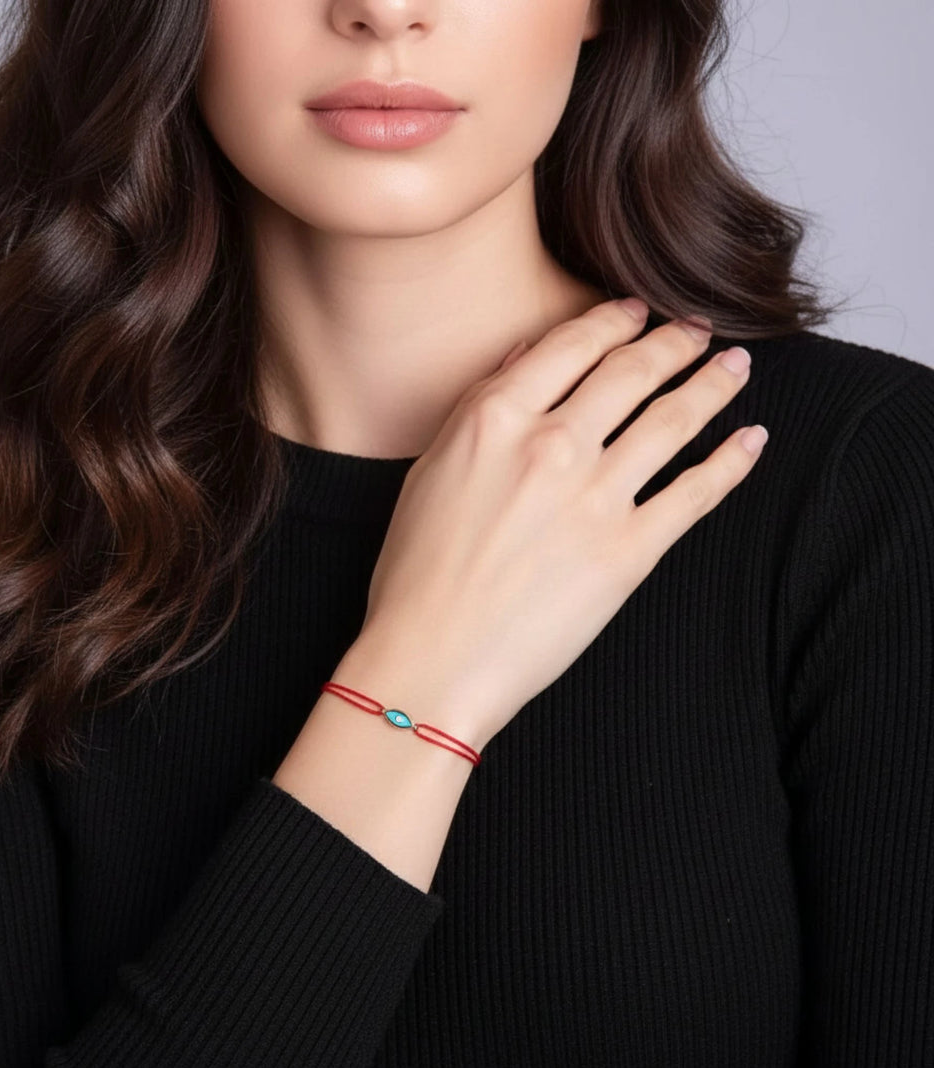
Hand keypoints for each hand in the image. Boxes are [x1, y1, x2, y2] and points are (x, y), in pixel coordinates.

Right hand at [353, 298, 763, 749]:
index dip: (614, 320)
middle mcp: (552, 445)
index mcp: (496, 418)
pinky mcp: (629, 552)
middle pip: (632, 372)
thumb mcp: (428, 472)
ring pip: (673, 420)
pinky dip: (732, 461)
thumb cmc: (415, 573)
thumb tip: (526, 359)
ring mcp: (595, 497)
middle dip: (673, 342)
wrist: (432, 658)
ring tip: (734, 367)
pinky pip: (695, 493)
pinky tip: (751, 439)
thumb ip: (478, 409)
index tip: (636, 311)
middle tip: (697, 330)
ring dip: (712, 385)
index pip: (571, 346)